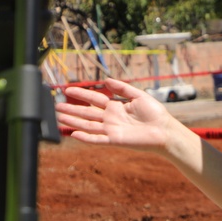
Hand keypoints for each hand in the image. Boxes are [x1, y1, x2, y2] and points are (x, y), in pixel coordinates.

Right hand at [55, 78, 172, 151]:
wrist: (164, 130)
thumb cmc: (154, 113)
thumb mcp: (138, 95)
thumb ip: (122, 88)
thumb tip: (105, 79)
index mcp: (116, 107)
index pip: (94, 99)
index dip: (81, 94)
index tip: (68, 90)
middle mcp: (110, 118)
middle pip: (87, 113)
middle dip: (72, 109)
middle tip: (56, 106)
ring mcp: (111, 130)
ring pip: (88, 126)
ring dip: (73, 122)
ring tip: (59, 117)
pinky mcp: (115, 141)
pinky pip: (97, 139)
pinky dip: (85, 138)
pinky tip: (74, 134)